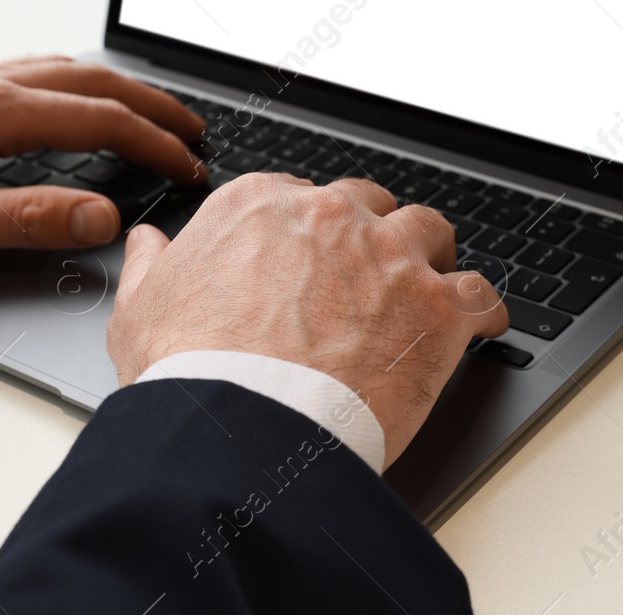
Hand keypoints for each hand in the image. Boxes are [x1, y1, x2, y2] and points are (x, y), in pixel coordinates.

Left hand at [0, 57, 204, 262]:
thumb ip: (29, 219)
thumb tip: (102, 217)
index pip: (102, 121)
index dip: (156, 144)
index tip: (189, 165)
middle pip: (95, 82)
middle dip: (152, 104)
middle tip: (191, 127)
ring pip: (65, 69)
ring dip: (116, 89)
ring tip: (146, 110)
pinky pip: (33, 70)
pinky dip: (75, 82)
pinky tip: (68, 98)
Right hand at [108, 174, 508, 466]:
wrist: (242, 425)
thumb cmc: (190, 371)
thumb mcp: (141, 309)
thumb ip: (150, 265)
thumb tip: (148, 242)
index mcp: (259, 206)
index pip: (297, 197)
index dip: (307, 232)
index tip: (310, 260)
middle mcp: (329, 216)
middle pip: (368, 205)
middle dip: (370, 235)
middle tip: (367, 275)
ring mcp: (389, 256)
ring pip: (429, 232)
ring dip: (430, 257)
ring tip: (428, 287)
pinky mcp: (435, 307)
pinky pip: (479, 294)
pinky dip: (481, 310)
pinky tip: (479, 326)